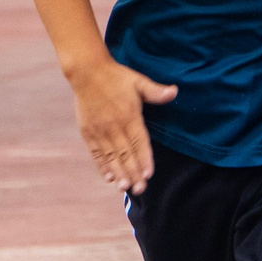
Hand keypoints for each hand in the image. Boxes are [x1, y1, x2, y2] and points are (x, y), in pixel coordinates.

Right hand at [67, 57, 177, 192]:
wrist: (87, 72)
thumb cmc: (116, 77)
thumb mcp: (139, 81)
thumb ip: (156, 91)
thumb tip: (174, 91)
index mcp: (129, 116)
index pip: (139, 142)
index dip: (144, 159)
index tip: (149, 174)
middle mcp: (114, 126)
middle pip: (126, 154)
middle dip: (133, 173)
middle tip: (140, 189)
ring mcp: (99, 131)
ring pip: (111, 157)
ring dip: (119, 173)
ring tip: (125, 188)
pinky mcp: (88, 132)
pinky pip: (96, 153)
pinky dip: (102, 166)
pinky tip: (109, 178)